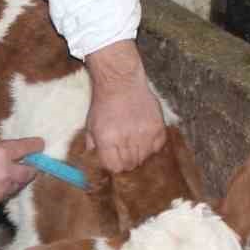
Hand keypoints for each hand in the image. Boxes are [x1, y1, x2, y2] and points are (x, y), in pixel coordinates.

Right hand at [0, 137, 43, 212]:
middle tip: (31, 167)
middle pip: (29, 172)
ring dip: (18, 181)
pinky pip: (4, 196)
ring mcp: (2, 190)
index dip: (35, 145)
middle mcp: (7, 172)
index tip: (40, 145)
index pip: (26, 148)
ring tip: (14, 178)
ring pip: (17, 186)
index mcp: (1, 153)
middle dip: (31, 168)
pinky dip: (4, 191)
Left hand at [83, 40, 165, 172]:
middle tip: (124, 150)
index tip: (114, 160)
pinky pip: (157, 147)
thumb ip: (93, 147)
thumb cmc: (104, 104)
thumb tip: (96, 164)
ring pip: (144, 158)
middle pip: (130, 165)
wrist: (121, 82)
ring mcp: (144, 133)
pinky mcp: (157, 127)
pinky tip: (144, 134)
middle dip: (126, 161)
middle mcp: (126, 138)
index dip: (114, 165)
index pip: (114, 168)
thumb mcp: (91, 126)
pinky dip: (151, 145)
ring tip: (133, 140)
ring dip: (139, 153)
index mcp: (107, 140)